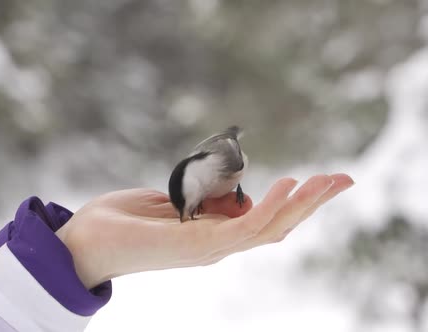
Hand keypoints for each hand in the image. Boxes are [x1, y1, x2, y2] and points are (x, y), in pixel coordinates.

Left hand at [56, 174, 353, 288]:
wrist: (82, 244)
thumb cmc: (119, 222)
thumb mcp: (167, 200)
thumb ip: (201, 198)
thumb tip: (232, 192)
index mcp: (211, 233)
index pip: (263, 220)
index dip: (295, 203)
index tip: (320, 180)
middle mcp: (217, 245)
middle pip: (277, 226)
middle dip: (313, 204)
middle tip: (345, 179)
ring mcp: (210, 248)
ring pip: (269, 228)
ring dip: (302, 204)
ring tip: (329, 180)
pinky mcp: (197, 246)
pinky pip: (243, 227)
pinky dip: (270, 207)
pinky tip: (288, 185)